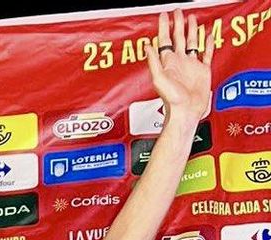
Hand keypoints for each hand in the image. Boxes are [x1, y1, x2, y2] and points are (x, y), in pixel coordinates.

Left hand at [148, 9, 213, 125]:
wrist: (186, 112)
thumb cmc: (172, 100)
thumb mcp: (159, 79)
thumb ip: (154, 62)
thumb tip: (147, 46)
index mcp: (168, 62)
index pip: (165, 40)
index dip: (164, 27)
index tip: (164, 15)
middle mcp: (179, 61)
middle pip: (179, 37)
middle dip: (178, 24)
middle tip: (178, 11)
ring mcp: (191, 65)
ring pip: (192, 42)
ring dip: (192, 30)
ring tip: (192, 18)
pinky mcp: (203, 70)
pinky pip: (206, 53)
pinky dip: (208, 44)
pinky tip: (208, 35)